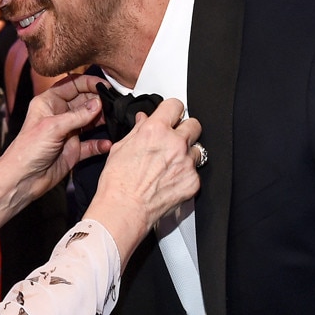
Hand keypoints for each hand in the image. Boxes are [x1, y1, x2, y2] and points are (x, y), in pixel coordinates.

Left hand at [0, 73, 108, 254]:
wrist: (23, 179)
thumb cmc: (28, 150)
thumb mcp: (53, 127)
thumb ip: (78, 115)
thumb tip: (98, 103)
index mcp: (49, 103)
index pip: (72, 84)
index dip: (89, 83)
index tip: (106, 86)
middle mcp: (59, 115)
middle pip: (85, 101)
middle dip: (100, 101)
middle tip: (115, 104)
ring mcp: (68, 132)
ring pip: (91, 121)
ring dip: (103, 120)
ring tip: (115, 120)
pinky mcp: (74, 150)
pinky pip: (91, 144)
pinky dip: (100, 143)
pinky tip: (107, 143)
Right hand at [85, 98, 201, 261]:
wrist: (124, 209)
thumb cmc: (117, 182)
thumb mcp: (120, 148)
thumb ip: (137, 130)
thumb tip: (144, 120)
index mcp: (155, 131)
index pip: (175, 105)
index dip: (171, 110)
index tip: (170, 115)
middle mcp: (175, 144)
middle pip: (194, 124)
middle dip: (184, 130)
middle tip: (173, 139)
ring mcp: (186, 163)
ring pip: (197, 149)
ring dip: (186, 153)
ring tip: (169, 165)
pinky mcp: (193, 181)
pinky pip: (195, 171)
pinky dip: (185, 174)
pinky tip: (170, 180)